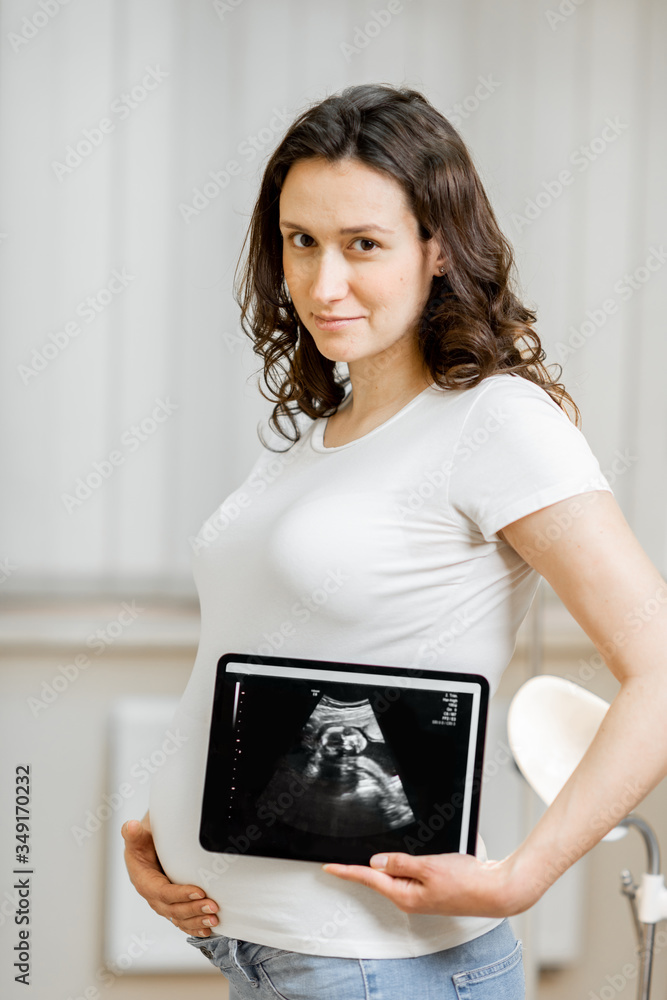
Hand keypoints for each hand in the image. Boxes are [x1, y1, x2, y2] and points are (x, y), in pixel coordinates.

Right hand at [121, 818, 219, 936]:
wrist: (144, 852)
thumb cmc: (141, 845)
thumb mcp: (136, 838)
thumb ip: (133, 834)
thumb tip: (130, 826)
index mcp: (144, 882)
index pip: (163, 892)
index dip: (180, 894)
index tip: (199, 891)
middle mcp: (153, 897)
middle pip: (173, 909)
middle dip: (194, 910)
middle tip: (213, 906)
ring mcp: (162, 905)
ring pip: (179, 919)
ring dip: (197, 921)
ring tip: (214, 919)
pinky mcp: (171, 907)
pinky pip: (182, 922)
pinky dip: (194, 928)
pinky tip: (208, 930)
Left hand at [322, 851, 533, 917]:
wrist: (494, 890)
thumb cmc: (466, 880)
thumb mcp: (428, 866)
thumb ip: (400, 863)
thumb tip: (376, 862)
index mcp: (406, 895)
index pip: (369, 879)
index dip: (347, 871)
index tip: (328, 868)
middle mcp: (411, 899)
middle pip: (379, 879)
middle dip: (362, 868)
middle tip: (341, 860)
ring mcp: (422, 897)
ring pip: (395, 877)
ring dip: (385, 866)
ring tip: (375, 858)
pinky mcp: (432, 892)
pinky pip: (409, 877)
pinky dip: (402, 866)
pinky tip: (401, 861)